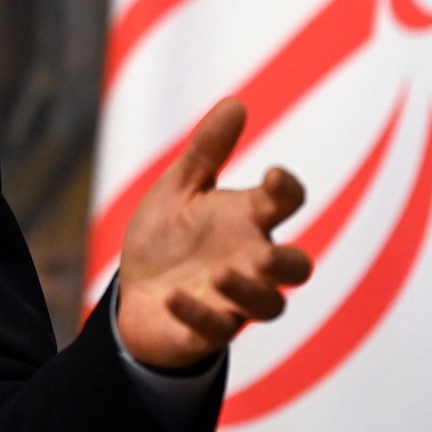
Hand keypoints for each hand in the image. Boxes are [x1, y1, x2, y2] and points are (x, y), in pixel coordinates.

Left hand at [115, 98, 312, 368]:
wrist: (135, 293)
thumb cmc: (168, 236)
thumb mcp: (180, 187)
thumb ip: (207, 150)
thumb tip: (236, 102)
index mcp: (247, 220)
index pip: (285, 204)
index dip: (287, 190)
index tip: (273, 175)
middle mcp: (249, 261)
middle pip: (296, 268)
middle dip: (287, 261)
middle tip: (262, 250)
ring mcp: (233, 300)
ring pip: (269, 306)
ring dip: (248, 292)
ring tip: (220, 274)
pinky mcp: (207, 329)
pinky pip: (216, 329)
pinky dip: (198, 314)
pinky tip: (173, 297)